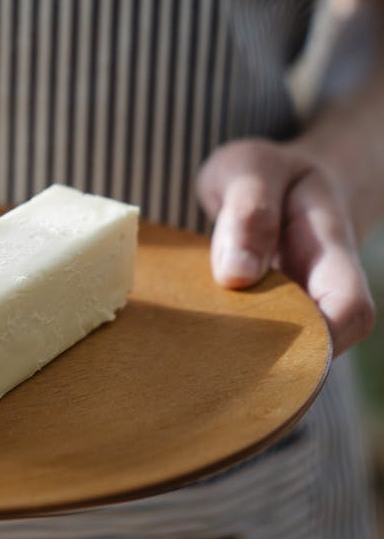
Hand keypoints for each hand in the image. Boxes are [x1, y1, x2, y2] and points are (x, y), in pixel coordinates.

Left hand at [197, 138, 375, 356]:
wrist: (278, 181)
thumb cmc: (269, 175)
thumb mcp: (252, 169)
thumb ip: (248, 211)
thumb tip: (236, 275)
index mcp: (329, 250)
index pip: (350, 310)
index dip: (324, 341)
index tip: (266, 346)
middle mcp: (317, 291)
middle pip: (315, 351)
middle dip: (269, 368)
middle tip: (212, 369)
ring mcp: (292, 310)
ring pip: (280, 356)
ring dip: (241, 364)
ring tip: (193, 361)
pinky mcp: (262, 319)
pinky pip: (250, 346)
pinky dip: (222, 351)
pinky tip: (188, 350)